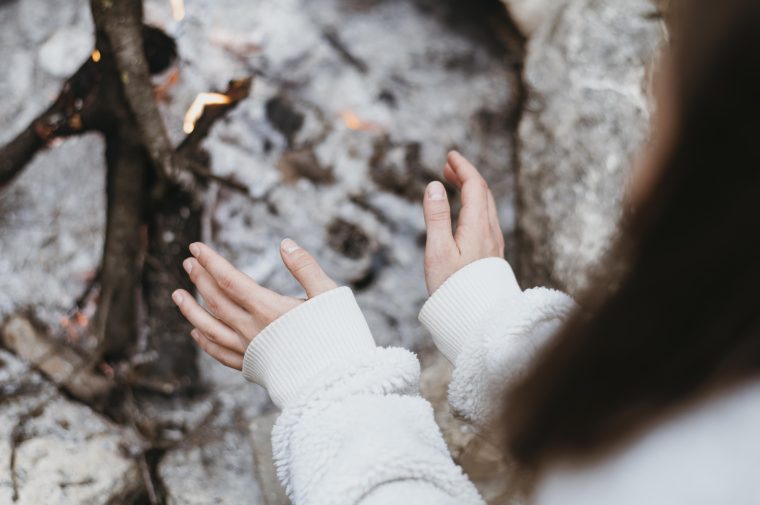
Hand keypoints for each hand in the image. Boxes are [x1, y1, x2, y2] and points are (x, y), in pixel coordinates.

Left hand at [171, 239, 337, 369]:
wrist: (338, 383)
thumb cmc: (338, 336)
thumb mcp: (329, 294)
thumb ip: (305, 267)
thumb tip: (285, 243)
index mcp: (269, 309)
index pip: (230, 280)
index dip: (211, 261)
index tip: (196, 247)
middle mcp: (252, 330)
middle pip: (217, 300)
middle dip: (200, 279)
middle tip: (188, 262)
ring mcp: (250, 351)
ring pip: (210, 328)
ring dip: (191, 310)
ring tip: (177, 295)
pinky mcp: (254, 369)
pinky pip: (220, 354)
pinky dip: (205, 342)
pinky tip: (196, 333)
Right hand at [422, 151, 504, 294]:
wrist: (475, 318)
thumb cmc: (452, 288)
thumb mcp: (437, 250)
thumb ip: (436, 217)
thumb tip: (435, 185)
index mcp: (477, 227)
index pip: (474, 186)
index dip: (463, 167)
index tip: (450, 155)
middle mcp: (490, 231)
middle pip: (483, 193)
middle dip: (466, 175)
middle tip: (448, 166)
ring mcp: (493, 243)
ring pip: (486, 206)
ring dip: (471, 190)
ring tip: (452, 183)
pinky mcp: (491, 254)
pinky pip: (486, 219)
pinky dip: (474, 205)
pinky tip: (463, 212)